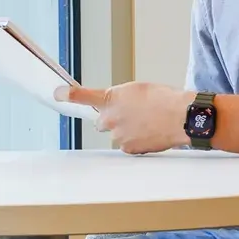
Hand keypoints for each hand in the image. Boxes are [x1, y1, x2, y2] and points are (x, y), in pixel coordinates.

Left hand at [59, 82, 197, 153]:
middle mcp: (109, 118)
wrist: (181, 117)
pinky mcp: (127, 149)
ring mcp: (117, 135)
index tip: (57, 94)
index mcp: (111, 98)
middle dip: (112, 120)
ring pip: (117, 135)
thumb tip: (114, 105)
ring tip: (147, 123)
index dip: (68, 96)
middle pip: (102, 122)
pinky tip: (149, 133)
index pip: (82, 96)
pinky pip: (127, 146)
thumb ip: (119, 98)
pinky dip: (136, 141)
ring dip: (127, 130)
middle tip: (132, 115)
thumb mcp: (138, 90)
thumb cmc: (164, 100)